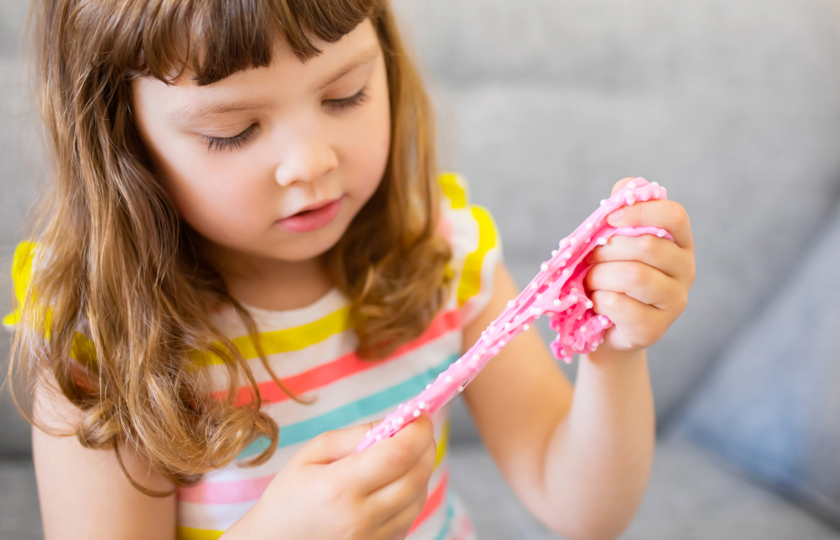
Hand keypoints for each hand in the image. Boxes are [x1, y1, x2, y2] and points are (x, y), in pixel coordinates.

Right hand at [225, 415, 436, 539]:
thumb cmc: (289, 496)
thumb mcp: (312, 454)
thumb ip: (355, 435)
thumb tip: (395, 423)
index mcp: (339, 487)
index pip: (398, 454)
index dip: (417, 431)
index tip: (420, 415)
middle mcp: (360, 518)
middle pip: (416, 476)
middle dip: (425, 446)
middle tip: (419, 429)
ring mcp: (373, 538)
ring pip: (419, 497)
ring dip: (420, 470)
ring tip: (403, 455)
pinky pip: (410, 516)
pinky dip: (411, 494)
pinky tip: (394, 483)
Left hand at [583, 177, 695, 356]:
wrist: (602, 326)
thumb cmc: (609, 276)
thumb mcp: (611, 243)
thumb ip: (619, 212)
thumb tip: (625, 186)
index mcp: (679, 242)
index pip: (675, 215)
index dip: (642, 211)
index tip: (610, 219)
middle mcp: (685, 270)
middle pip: (647, 246)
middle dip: (606, 251)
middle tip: (590, 260)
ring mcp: (675, 301)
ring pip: (633, 275)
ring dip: (599, 276)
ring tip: (590, 282)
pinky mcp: (655, 329)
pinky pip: (620, 305)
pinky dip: (598, 300)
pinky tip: (596, 302)